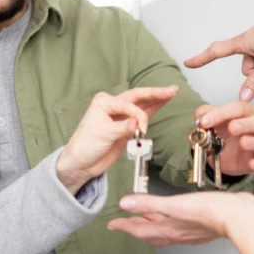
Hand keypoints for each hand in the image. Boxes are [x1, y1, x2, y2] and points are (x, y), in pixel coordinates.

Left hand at [56, 86, 178, 192]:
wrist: (81, 163)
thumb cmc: (85, 146)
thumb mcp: (103, 134)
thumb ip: (123, 127)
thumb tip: (138, 123)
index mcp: (104, 102)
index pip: (128, 104)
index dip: (138, 115)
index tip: (142, 129)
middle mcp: (112, 106)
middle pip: (137, 97)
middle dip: (155, 93)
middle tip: (171, 89)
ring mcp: (120, 116)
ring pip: (142, 105)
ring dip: (156, 99)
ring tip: (171, 92)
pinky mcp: (125, 127)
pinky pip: (142, 117)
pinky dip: (153, 110)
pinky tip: (162, 103)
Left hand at [108, 190, 253, 247]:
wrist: (241, 217)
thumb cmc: (212, 212)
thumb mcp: (175, 204)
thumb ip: (149, 203)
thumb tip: (125, 203)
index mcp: (169, 229)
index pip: (140, 230)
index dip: (124, 226)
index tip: (112, 225)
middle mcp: (178, 233)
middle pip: (150, 233)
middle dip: (136, 228)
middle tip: (124, 224)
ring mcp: (191, 232)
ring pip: (165, 232)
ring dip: (153, 226)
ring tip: (146, 221)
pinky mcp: (203, 228)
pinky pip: (179, 229)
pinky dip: (170, 224)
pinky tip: (176, 219)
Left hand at [193, 102, 253, 175]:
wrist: (219, 154)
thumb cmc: (220, 133)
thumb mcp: (210, 121)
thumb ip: (204, 115)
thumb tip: (200, 117)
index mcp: (245, 113)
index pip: (238, 108)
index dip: (221, 114)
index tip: (205, 122)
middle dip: (246, 124)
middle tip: (232, 127)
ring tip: (243, 142)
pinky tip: (252, 163)